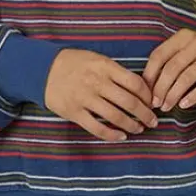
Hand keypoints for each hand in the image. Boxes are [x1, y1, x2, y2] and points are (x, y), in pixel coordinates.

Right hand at [44, 49, 159, 141]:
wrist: (42, 69)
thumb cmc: (74, 63)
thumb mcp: (96, 59)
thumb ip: (116, 72)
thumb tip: (140, 88)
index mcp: (105, 67)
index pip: (135, 83)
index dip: (148, 96)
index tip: (152, 103)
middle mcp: (97, 83)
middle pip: (130, 102)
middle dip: (145, 115)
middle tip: (153, 121)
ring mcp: (85, 99)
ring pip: (116, 117)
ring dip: (132, 125)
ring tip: (139, 129)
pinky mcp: (74, 112)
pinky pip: (97, 128)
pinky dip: (112, 135)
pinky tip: (121, 136)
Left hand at [141, 29, 195, 111]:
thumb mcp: (184, 50)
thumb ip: (167, 61)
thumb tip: (147, 85)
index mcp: (182, 37)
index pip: (159, 55)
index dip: (150, 74)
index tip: (145, 91)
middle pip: (172, 68)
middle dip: (160, 88)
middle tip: (155, 103)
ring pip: (186, 77)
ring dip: (173, 95)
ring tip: (166, 106)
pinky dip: (192, 96)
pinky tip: (183, 105)